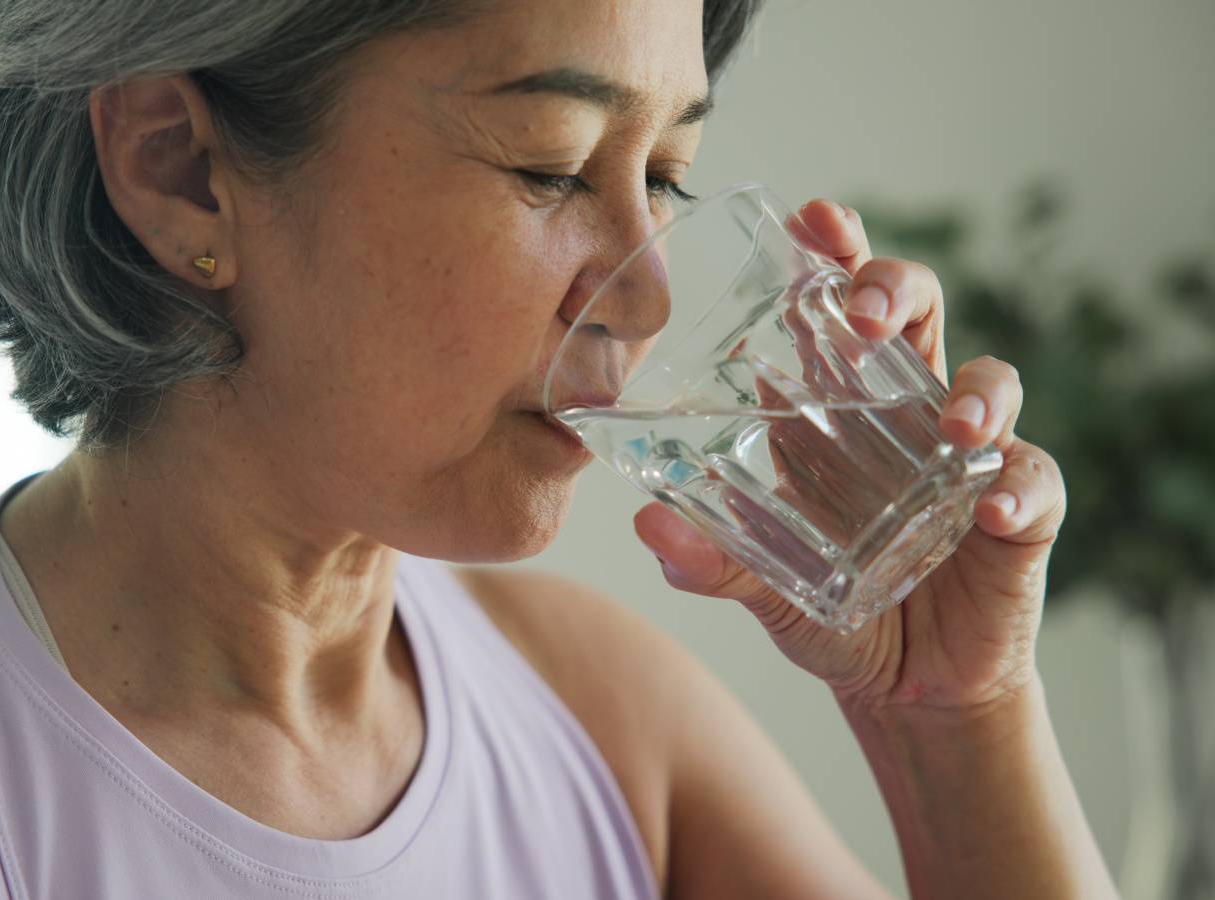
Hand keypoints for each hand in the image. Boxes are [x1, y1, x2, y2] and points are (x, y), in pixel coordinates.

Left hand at [633, 198, 1066, 717]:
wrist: (904, 686)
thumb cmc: (831, 608)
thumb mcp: (761, 583)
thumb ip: (709, 558)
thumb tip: (647, 523)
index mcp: (838, 407)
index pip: (838, 306)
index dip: (834, 253)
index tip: (813, 219)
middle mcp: (907, 411)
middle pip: (917, 313)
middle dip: (892, 290)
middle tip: (860, 313)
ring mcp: (969, 455)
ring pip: (992, 380)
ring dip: (978, 390)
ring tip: (955, 422)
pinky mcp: (1021, 513)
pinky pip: (1035, 482)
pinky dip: (1020, 489)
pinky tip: (996, 509)